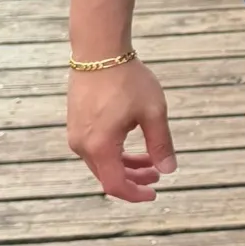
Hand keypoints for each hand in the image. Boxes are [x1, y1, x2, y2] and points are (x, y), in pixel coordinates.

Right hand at [66, 60, 176, 202]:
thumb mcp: (153, 112)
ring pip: (102, 161)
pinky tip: (132, 141)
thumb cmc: (128, 80)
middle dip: (134, 178)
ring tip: (150, 160)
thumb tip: (169, 170)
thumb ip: (161, 143)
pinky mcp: (76, 122)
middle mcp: (82, 145)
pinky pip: (95, 147)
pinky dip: (114, 151)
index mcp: (100, 147)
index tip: (154, 193)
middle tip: (158, 175)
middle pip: (108, 175)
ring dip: (126, 164)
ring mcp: (76, 134)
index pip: (116, 185)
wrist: (99, 51)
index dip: (135, 194)